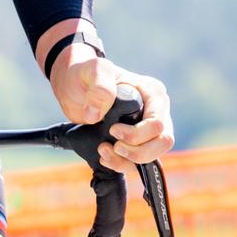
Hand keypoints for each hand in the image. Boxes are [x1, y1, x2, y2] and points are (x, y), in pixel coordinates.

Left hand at [49, 47, 173, 175]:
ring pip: (153, 156)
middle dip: (138, 152)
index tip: (112, 130)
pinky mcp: (136, 142)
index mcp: (152, 93)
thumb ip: (100, 88)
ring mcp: (147, 128)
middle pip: (163, 142)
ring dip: (128, 161)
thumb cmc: (87, 73)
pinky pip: (138, 162)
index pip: (158, 123)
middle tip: (114, 146)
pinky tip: (104, 157)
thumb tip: (96, 115)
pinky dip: (122, 164)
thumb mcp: (93, 71)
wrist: (74, 85)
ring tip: (103, 150)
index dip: (137, 134)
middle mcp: (155, 111)